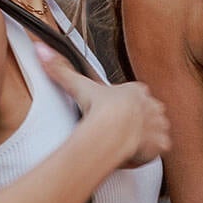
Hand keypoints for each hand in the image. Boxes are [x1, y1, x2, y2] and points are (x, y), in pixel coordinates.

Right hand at [37, 44, 171, 166]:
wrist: (112, 131)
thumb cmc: (98, 108)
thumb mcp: (79, 85)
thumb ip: (61, 69)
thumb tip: (41, 50)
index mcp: (136, 90)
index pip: (134, 96)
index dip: (122, 107)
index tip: (113, 115)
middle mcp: (152, 105)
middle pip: (146, 113)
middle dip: (136, 121)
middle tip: (119, 131)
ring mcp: (159, 124)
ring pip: (154, 130)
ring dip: (143, 137)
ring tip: (125, 142)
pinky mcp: (161, 143)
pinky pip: (158, 148)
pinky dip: (149, 152)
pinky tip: (134, 153)